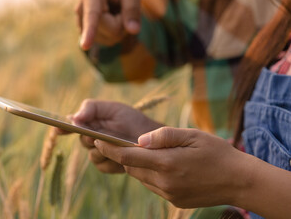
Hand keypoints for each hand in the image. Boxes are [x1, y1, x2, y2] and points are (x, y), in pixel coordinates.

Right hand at [68, 99, 161, 173]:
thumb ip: (91, 107)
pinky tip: (123, 155)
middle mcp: (91, 138)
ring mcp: (99, 153)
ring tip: (117, 145)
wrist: (152, 138)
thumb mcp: (112, 108)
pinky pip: (103, 166)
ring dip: (104, 150)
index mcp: (90, 122)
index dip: (63, 128)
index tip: (59, 129)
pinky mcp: (108, 165)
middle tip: (97, 136)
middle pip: (82, 141)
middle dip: (90, 138)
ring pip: (92, 155)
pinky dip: (112, 161)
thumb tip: (73, 117)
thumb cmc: (132, 120)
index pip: (71, 126)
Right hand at [76, 0, 140, 49]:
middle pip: (113, 31)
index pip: (93, 15)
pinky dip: (112, 33)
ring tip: (113, 12)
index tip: (85, 46)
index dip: (90, 31)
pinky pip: (106, 41)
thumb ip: (133, 8)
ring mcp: (81, 23)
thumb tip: (133, 31)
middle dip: (123, 23)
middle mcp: (82, 9)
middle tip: (120, 8)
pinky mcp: (84, 33)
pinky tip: (107, 20)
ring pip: (110, 38)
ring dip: (118, 28)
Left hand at [93, 127, 250, 207]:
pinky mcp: (174, 200)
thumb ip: (163, 136)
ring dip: (138, 166)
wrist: (239, 181)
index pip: (126, 157)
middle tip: (119, 142)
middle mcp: (164, 182)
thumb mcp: (192, 135)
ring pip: (141, 178)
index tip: (97, 140)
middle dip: (123, 155)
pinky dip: (151, 175)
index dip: (109, 148)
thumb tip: (138, 140)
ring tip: (145, 153)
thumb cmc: (217, 153)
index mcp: (167, 163)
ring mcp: (169, 194)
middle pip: (131, 168)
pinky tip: (162, 166)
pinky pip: (153, 186)